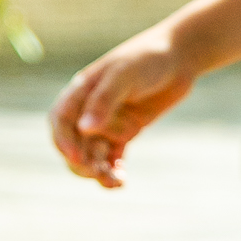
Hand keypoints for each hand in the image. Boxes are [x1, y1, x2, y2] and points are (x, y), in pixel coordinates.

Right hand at [50, 31, 195, 187]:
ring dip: (98, 170)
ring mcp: (108, 122)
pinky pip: (113, 157)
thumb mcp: (124, 76)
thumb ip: (104, 101)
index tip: (76, 158)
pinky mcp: (126, 132)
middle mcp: (89, 110)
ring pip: (94, 154)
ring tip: (114, 183)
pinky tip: (121, 182)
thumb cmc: (147, 59)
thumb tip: (85, 129)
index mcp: (80, 92)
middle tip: (96, 173)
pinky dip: (114, 170)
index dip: (64, 141)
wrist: (179, 57)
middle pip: (75, 143)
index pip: (61, 121)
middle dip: (81, 161)